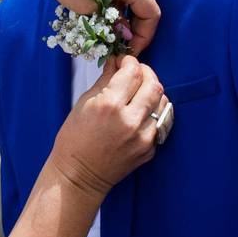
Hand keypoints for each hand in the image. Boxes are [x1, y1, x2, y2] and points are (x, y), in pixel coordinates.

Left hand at [40, 0, 159, 53]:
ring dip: (121, 13)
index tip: (128, 51)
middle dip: (130, 26)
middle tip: (115, 44)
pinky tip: (99, 9)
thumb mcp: (87, 8)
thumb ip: (109, 23)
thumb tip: (121, 34)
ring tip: (104, 29)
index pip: (150, 14)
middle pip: (142, 4)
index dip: (142, 37)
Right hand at [44, 56, 165, 197]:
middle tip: (135, 73)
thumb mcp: (84, 103)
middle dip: (145, 73)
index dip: (130, 62)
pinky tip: (139, 113)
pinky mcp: (150, 149)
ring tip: (139, 93)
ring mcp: (143, 137)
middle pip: (154, 84)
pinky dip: (152, 113)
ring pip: (163, 103)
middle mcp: (130, 120)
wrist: (79, 174)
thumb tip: (115, 62)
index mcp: (109, 105)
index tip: (124, 62)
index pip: (133, 72)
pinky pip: (159, 123)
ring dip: (152, 92)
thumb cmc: (74, 138)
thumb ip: (104, 80)